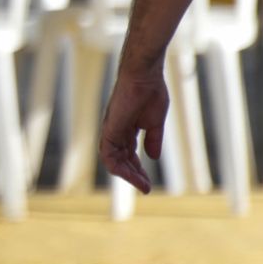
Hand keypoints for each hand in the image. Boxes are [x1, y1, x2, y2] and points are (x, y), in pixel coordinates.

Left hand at [99, 65, 168, 193]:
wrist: (144, 75)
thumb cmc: (150, 91)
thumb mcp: (154, 122)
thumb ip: (153, 139)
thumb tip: (153, 157)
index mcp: (125, 128)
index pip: (127, 154)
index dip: (137, 169)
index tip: (147, 183)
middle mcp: (115, 130)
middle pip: (120, 159)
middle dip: (133, 175)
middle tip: (146, 188)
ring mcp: (111, 129)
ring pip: (112, 160)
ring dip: (127, 175)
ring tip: (142, 185)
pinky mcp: (110, 128)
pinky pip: (109, 154)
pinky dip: (118, 167)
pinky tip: (132, 176)